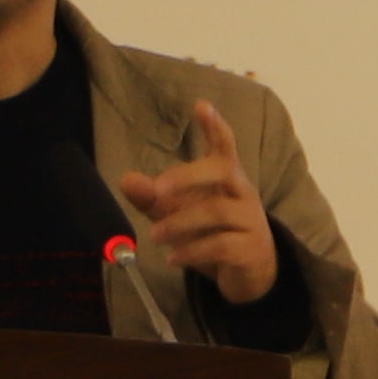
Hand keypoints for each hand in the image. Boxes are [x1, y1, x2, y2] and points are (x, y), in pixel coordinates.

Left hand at [120, 93, 279, 310]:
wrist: (248, 273)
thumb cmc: (213, 232)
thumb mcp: (178, 212)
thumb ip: (153, 197)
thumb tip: (126, 180)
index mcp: (227, 178)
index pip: (225, 146)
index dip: (215, 126)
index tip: (201, 105)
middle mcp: (243, 193)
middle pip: (222, 170)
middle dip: (188, 175)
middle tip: (158, 187)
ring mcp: (251, 221)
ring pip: (217, 211)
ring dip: (181, 222)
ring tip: (154, 234)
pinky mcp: (251, 249)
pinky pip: (222, 245)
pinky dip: (193, 251)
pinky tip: (173, 258)